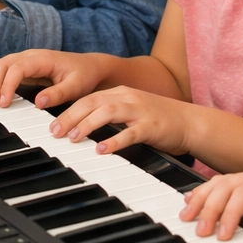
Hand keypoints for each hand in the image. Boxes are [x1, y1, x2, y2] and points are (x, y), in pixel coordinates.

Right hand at [0, 49, 108, 107]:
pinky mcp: (26, 69)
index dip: (8, 84)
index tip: (4, 101)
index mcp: (43, 58)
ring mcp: (27, 62)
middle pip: (4, 63)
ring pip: (2, 66)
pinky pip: (6, 72)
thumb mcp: (76, 86)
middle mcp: (32, 56)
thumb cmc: (84, 75)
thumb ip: (58, 94)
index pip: (18, 67)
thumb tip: (38, 103)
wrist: (91, 68)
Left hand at [46, 86, 197, 155]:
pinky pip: (130, 132)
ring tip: (73, 138)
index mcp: (121, 93)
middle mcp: (128, 98)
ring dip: (88, 125)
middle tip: (54, 132)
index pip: (89, 98)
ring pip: (108, 112)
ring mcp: (140, 111)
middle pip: (93, 102)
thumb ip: (109, 116)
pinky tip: (102, 149)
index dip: (68, 110)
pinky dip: (114, 140)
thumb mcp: (130, 113)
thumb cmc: (158, 120)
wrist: (190, 123)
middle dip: (71, 116)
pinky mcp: (152, 126)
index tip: (51, 125)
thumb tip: (80, 128)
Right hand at [180, 166, 242, 242]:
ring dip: (201, 198)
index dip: (230, 213)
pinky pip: (221, 184)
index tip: (223, 236)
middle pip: (226, 185)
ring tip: (186, 216)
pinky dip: (204, 192)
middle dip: (209, 208)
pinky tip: (191, 201)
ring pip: (219, 182)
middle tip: (199, 232)